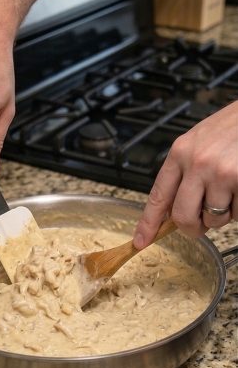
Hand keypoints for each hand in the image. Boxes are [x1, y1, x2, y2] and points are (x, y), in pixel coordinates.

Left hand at [134, 101, 237, 248]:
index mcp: (181, 152)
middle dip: (193, 227)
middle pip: (183, 217)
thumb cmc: (234, 126)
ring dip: (224, 214)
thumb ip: (184, 172)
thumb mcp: (199, 141)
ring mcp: (220, 172)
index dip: (148, 223)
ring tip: (231, 191)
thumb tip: (172, 208)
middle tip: (201, 224)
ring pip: (214, 218)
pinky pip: (237, 213)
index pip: (158, 196)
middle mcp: (197, 163)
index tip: (141, 241)